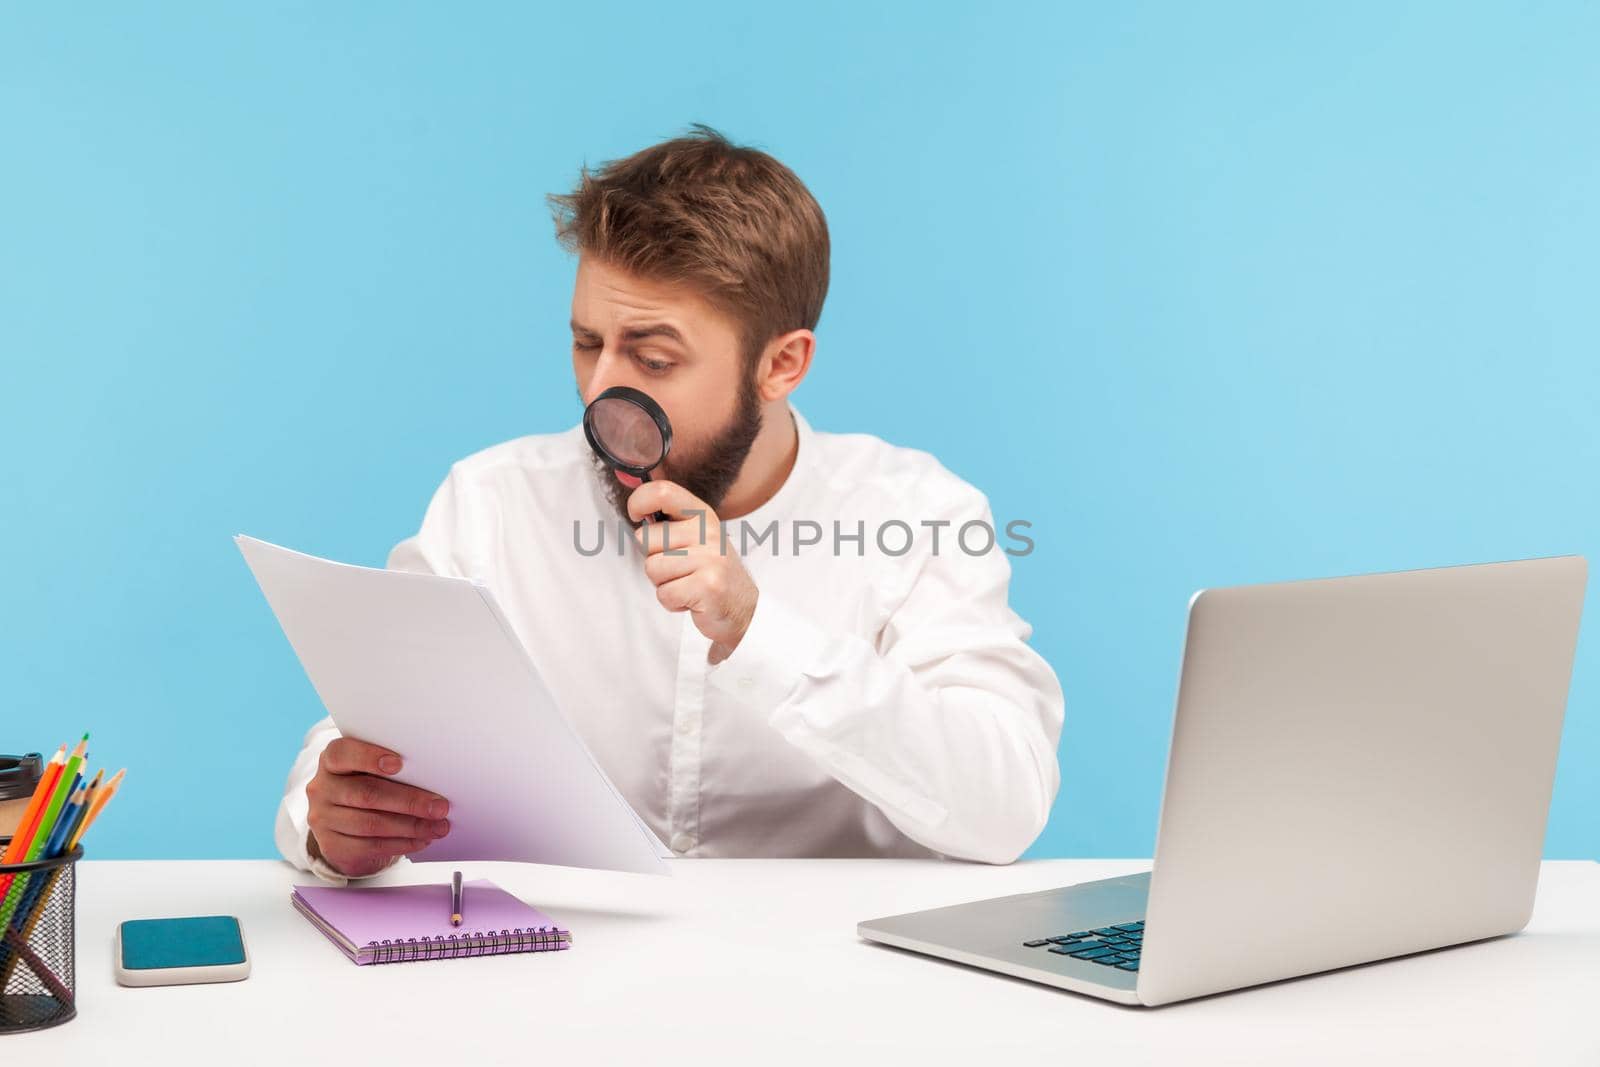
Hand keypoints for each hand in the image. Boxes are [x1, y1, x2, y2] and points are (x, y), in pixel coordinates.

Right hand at [305, 737, 451, 877]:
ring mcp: (323, 819)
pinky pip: (370, 846)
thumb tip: (434, 777)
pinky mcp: (331, 846)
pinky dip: (401, 844)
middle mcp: (322, 788)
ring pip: (371, 824)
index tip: (399, 764)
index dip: (369, 757)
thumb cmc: (368, 788)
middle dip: (409, 800)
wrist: (344, 827)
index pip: (343, 753)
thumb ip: (393, 769)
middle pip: (366, 793)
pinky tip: (422, 840)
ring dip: (411, 826)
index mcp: (331, 761)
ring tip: (438, 826)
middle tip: (440, 806)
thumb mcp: (372, 772)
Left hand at [628, 479, 758, 663]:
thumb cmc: (709, 572)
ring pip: (652, 568)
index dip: (639, 502)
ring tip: (686, 583)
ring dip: (663, 583)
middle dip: (652, 558)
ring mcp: (710, 558)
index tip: (637, 516)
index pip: (662, 492)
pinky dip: (672, 602)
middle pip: (645, 538)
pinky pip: (664, 593)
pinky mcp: (708, 586)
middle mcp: (707, 532)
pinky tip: (691, 599)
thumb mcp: (694, 538)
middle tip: (678, 568)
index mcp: (701, 514)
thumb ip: (667, 522)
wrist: (744, 608)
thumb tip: (635, 508)